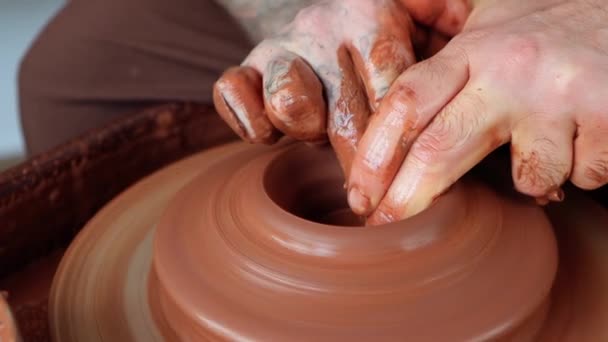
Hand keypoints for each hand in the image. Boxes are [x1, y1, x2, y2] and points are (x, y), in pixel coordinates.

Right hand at [213, 0, 469, 175]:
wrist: (323, 19)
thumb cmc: (377, 49)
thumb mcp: (416, 44)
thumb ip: (431, 76)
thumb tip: (451, 143)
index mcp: (375, 16)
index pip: (394, 91)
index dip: (402, 148)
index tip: (413, 185)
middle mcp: (324, 27)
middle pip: (347, 116)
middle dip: (362, 167)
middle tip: (372, 197)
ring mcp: (283, 47)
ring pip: (289, 103)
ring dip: (306, 131)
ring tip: (318, 134)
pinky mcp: (246, 67)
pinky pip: (233, 94)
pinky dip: (250, 121)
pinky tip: (270, 132)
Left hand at [348, 0, 607, 223]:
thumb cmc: (553, 18)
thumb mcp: (490, 8)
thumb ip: (441, 16)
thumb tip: (394, 10)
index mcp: (474, 49)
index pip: (407, 104)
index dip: (375, 155)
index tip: (358, 195)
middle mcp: (510, 72)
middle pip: (440, 151)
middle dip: (406, 200)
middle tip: (387, 231)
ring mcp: (560, 97)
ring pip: (527, 177)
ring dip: (531, 178)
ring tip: (544, 142)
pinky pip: (580, 175)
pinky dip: (579, 168)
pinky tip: (583, 136)